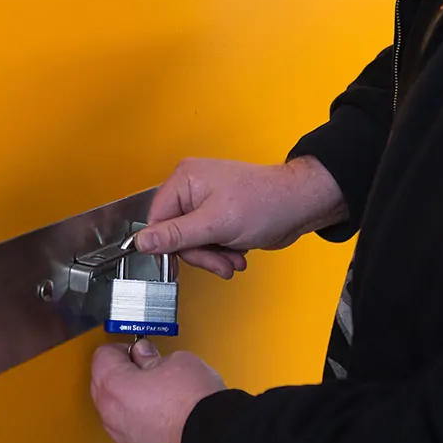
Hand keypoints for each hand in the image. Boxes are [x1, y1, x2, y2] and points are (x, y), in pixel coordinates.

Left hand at [90, 339, 225, 442]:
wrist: (214, 442)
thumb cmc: (195, 404)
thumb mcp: (177, 361)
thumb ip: (152, 356)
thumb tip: (146, 356)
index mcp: (114, 386)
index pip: (103, 355)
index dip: (123, 347)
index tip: (139, 347)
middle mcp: (111, 414)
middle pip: (103, 383)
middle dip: (122, 372)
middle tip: (148, 365)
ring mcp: (123, 436)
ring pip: (116, 409)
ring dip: (129, 397)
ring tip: (158, 390)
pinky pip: (130, 428)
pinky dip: (139, 418)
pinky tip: (162, 412)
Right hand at [135, 156, 346, 278]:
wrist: (300, 207)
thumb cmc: (265, 204)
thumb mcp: (214, 224)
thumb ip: (175, 235)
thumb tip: (142, 241)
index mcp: (184, 180)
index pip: (157, 219)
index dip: (167, 244)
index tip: (182, 259)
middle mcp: (191, 189)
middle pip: (174, 235)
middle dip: (199, 254)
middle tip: (219, 262)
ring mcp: (205, 203)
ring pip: (192, 243)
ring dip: (212, 258)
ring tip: (233, 260)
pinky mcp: (218, 217)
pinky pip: (207, 243)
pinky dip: (221, 254)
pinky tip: (237, 255)